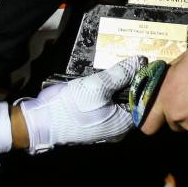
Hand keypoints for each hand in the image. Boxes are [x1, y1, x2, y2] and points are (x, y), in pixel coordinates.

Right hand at [18, 56, 144, 153]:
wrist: (41, 121)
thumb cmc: (73, 106)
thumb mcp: (98, 86)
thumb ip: (122, 73)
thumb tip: (141, 61)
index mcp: (124, 123)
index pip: (143, 100)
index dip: (145, 81)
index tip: (145, 63)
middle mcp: (117, 127)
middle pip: (131, 99)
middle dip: (131, 80)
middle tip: (132, 59)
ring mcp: (105, 124)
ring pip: (118, 99)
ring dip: (118, 83)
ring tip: (120, 63)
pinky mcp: (93, 119)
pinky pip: (106, 101)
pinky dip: (107, 89)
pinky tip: (105, 75)